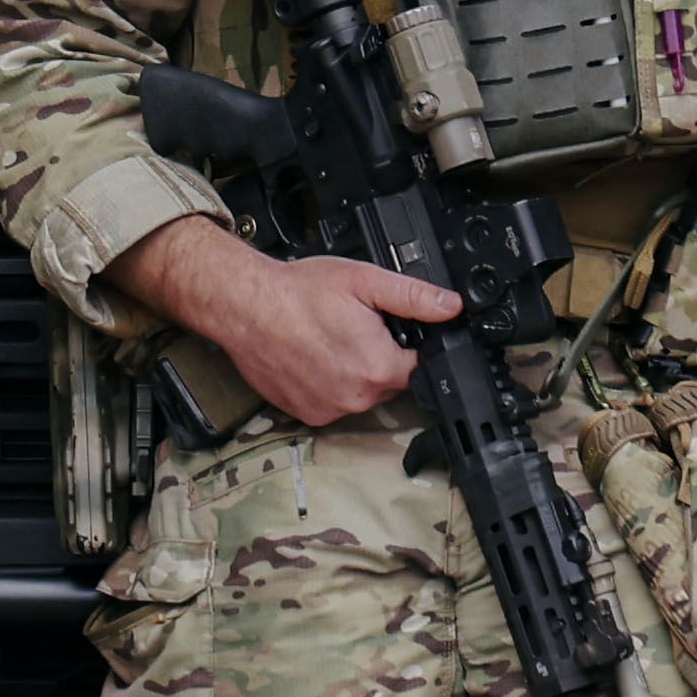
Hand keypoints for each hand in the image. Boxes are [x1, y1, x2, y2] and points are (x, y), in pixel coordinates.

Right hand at [115, 218, 468, 429]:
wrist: (244, 306)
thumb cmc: (298, 292)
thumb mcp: (365, 281)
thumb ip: (414, 297)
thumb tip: (451, 307)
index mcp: (380, 367)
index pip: (417, 366)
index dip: (405, 344)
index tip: (386, 329)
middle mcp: (357, 397)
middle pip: (388, 382)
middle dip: (378, 358)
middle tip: (352, 328)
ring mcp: (329, 409)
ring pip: (359, 394)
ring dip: (352, 373)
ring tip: (328, 341)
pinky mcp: (305, 414)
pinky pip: (330, 403)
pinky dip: (326, 385)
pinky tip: (312, 358)